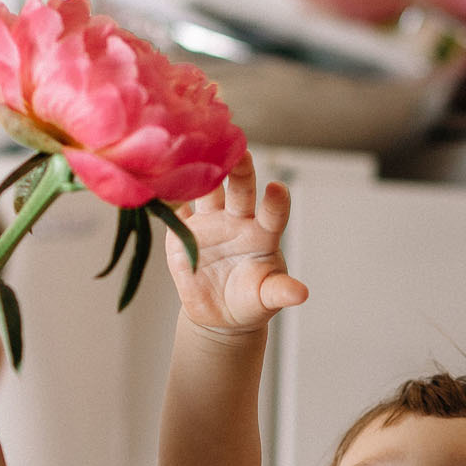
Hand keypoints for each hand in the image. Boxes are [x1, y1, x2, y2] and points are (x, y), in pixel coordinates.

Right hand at [168, 152, 309, 338]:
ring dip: (203, 173)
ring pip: (208, 191)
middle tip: (241, 152)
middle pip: (241, 190)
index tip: (276, 188)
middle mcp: (238, 219)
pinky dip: (170, 196)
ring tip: (198, 153)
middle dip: (241, 170)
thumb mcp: (267, 299)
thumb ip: (281, 291)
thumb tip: (301, 295)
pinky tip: (163, 180)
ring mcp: (210, 222)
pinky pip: (176, 211)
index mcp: (263, 232)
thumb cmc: (251, 300)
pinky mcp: (184, 232)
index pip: (273, 212)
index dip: (275, 201)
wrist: (219, 313)